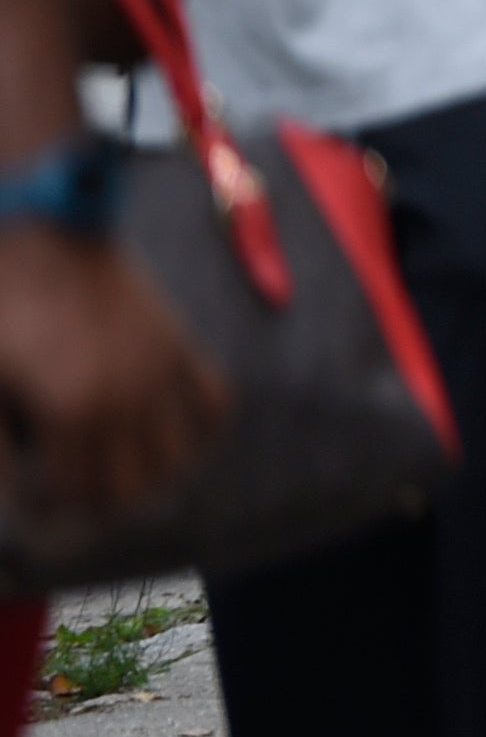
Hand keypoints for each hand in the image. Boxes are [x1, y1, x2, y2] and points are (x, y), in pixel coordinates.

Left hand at [0, 233, 225, 521]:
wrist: (43, 231)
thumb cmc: (3, 305)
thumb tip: (11, 497)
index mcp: (74, 410)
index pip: (79, 491)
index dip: (57, 504)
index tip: (42, 496)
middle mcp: (128, 399)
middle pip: (132, 485)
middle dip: (102, 497)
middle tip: (74, 486)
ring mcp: (160, 372)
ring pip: (176, 457)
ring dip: (150, 472)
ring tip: (118, 466)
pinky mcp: (178, 345)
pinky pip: (213, 402)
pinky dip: (200, 426)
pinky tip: (169, 428)